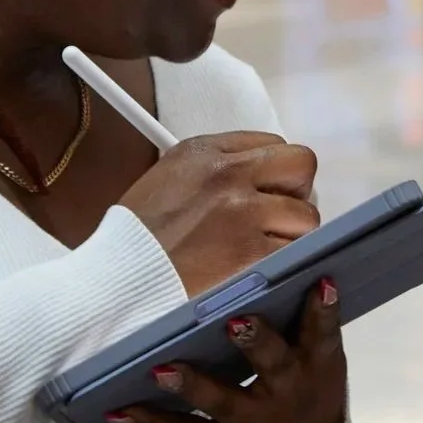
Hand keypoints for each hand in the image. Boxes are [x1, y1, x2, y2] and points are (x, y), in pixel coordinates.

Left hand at [115, 282, 347, 422]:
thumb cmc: (309, 393)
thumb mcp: (320, 363)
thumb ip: (302, 326)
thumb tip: (277, 266)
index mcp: (317, 365)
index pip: (323, 333)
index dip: (322, 310)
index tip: (319, 284)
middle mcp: (289, 393)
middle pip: (274, 365)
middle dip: (255, 343)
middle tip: (235, 321)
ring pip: (223, 402)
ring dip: (192, 385)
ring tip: (162, 368)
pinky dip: (153, 422)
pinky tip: (121, 410)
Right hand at [119, 132, 318, 296]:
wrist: (116, 280)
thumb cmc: (136, 238)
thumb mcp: (166, 179)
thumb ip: (212, 168)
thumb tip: (256, 173)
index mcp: (205, 152)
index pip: (271, 142)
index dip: (275, 170)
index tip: (268, 190)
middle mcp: (228, 174)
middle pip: (301, 165)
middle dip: (297, 191)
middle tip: (279, 215)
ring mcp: (243, 213)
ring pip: (306, 215)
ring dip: (292, 234)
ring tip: (263, 249)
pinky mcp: (251, 253)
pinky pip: (295, 252)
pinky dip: (284, 263)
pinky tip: (260, 269)